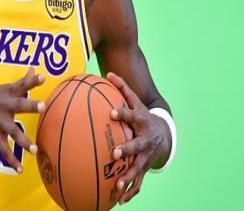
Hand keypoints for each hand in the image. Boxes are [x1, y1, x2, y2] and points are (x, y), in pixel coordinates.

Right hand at [0, 67, 45, 172]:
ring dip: (24, 141)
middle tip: (42, 106)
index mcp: (7, 94)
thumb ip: (21, 82)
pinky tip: (19, 169)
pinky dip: (11, 160)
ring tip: (34, 150)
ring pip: (13, 132)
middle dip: (31, 106)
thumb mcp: (3, 90)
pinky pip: (4, 149)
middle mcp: (4, 106)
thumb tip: (34, 69)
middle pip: (19, 105)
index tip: (42, 77)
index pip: (22, 85)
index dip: (32, 81)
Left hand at [107, 72, 170, 204]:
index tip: (112, 113)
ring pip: (138, 168)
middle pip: (137, 146)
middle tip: (114, 153)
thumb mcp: (135, 100)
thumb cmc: (142, 115)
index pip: (132, 116)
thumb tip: (107, 74)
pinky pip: (138, 182)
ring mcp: (146, 156)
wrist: (164, 134)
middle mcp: (146, 140)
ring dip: (128, 177)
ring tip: (117, 185)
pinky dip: (130, 191)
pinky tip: (119, 200)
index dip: (123, 114)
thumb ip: (122, 88)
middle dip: (127, 149)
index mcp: (142, 121)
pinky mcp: (144, 168)